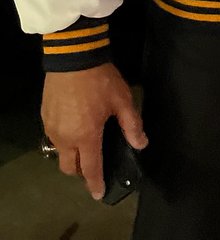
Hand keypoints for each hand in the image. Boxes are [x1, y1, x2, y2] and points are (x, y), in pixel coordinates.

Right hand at [41, 63, 147, 200]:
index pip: (90, 168)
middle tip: (93, 164)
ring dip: (71, 154)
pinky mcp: (45, 117)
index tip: (99, 195)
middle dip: (81, 171)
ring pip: (60, 152)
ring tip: (85, 143)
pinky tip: (74, 126)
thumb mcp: (122, 100)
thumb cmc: (101, 80)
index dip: (95, 183)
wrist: (74, 57)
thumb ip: (131, 125)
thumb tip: (141, 144)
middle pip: (70, 167)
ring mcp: (52, 128)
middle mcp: (65, 138)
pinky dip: (64, 139)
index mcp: (86, 136)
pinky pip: (53, 137)